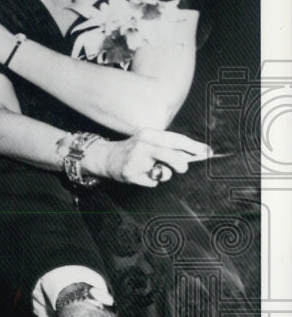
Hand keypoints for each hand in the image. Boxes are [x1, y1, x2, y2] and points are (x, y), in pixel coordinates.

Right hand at [87, 129, 212, 186]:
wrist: (106, 157)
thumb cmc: (135, 150)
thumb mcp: (150, 141)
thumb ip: (170, 146)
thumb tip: (198, 152)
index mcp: (149, 134)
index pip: (176, 140)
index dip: (194, 147)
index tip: (209, 152)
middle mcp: (142, 145)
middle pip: (171, 156)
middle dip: (181, 164)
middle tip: (183, 168)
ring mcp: (135, 160)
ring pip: (163, 173)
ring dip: (164, 175)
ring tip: (155, 170)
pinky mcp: (130, 174)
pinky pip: (152, 182)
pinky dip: (151, 181)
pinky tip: (142, 175)